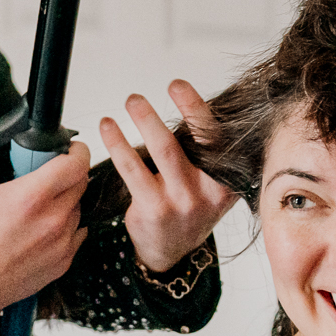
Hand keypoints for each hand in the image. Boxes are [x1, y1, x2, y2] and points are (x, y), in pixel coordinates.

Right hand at [0, 122, 90, 317]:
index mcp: (31, 197)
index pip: (77, 162)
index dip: (75, 150)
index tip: (66, 150)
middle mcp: (53, 220)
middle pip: (81, 182)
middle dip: (67, 173)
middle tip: (45, 175)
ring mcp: (62, 243)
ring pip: (78, 208)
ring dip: (65, 201)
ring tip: (37, 206)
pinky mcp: (63, 262)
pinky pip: (77, 234)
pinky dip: (64, 227)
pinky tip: (40, 228)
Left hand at [101, 80, 238, 273]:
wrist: (173, 250)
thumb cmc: (190, 206)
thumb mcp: (211, 184)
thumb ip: (206, 152)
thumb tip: (191, 105)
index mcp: (226, 180)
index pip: (216, 138)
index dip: (196, 109)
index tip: (177, 86)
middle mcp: (208, 191)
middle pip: (191, 142)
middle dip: (171, 110)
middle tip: (144, 94)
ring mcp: (181, 201)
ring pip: (162, 151)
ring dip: (145, 121)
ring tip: (132, 101)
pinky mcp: (154, 209)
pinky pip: (133, 170)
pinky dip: (119, 145)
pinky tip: (109, 129)